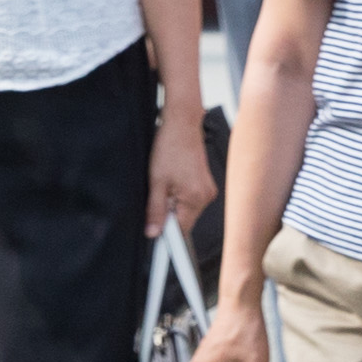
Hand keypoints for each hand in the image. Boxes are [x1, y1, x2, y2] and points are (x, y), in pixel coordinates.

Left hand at [145, 107, 221, 235]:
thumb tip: (154, 232)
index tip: (155, 237)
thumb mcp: (156, 182)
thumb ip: (155, 210)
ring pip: (185, 209)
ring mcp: (207, 189)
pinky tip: (171, 179)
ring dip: (172, 203)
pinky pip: (189, 198)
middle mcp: (206, 196)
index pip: (181, 230)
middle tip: (156, 195)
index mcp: (196, 198)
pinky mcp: (205, 183)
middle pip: (183, 220)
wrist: (182, 124)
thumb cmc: (169, 148)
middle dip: (167, 215)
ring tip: (165, 182)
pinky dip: (177, 194)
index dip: (166, 235)